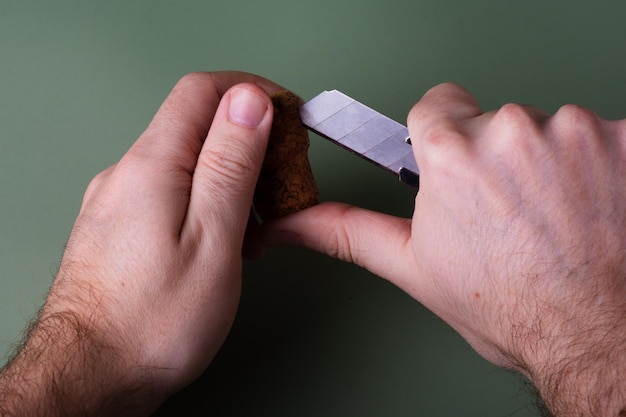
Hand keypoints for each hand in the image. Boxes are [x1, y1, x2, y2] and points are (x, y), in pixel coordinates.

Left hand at [0, 71, 281, 415]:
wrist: (92, 376)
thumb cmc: (155, 320)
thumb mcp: (213, 237)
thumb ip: (231, 163)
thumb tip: (250, 101)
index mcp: (152, 165)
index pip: (203, 90)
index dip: (252, 91)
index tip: (288, 114)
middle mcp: (126, 173)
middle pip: (194, 122)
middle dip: (248, 137)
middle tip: (283, 174)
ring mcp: (118, 199)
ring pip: (184, 158)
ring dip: (229, 171)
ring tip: (259, 215)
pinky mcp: (119, 224)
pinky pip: (169, 188)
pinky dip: (206, 196)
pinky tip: (223, 233)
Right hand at [263, 83, 625, 414]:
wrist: (594, 337)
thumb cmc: (510, 308)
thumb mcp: (414, 267)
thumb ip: (347, 229)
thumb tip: (290, 223)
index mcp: (450, 153)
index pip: (436, 105)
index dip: (443, 137)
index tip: (457, 163)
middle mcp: (511, 130)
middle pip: (494, 121)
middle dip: (496, 157)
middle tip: (506, 210)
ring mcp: (574, 132)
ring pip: (548, 129)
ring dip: (549, 163)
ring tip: (551, 215)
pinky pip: (602, 137)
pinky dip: (599, 167)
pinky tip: (590, 209)